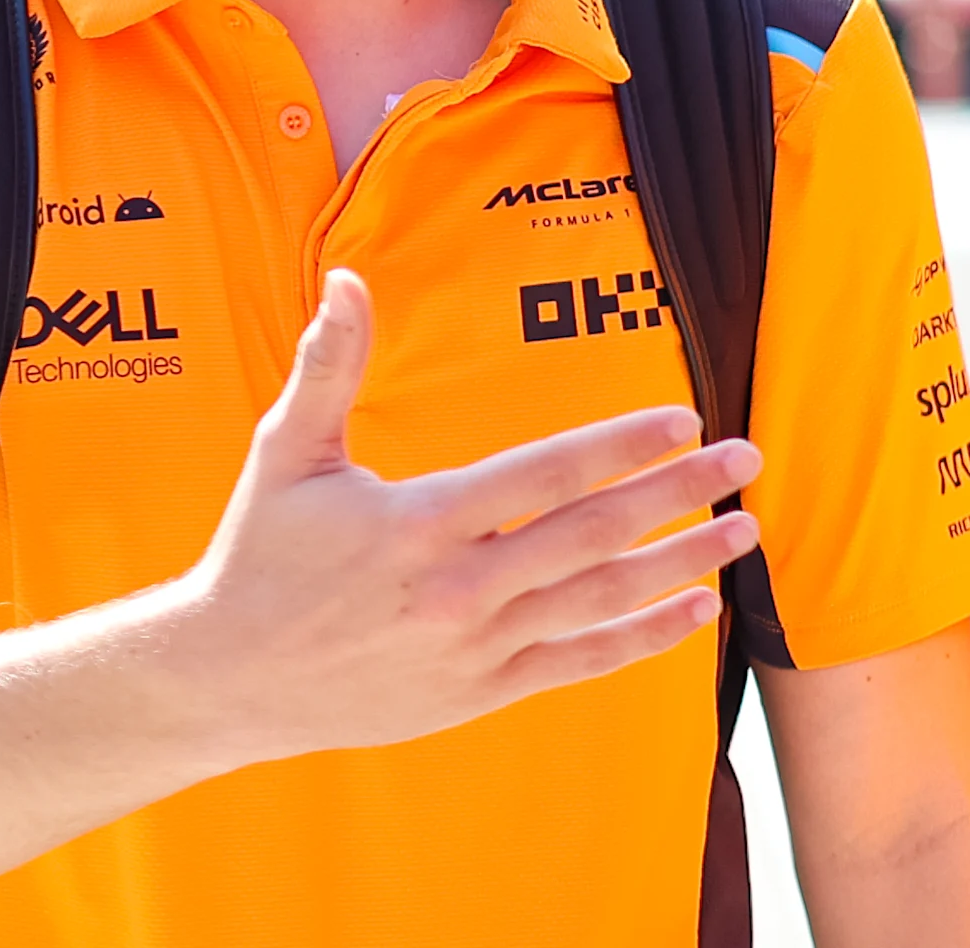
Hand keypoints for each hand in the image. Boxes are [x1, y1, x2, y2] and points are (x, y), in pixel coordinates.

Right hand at [167, 269, 760, 766]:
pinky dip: (643, 637)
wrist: (223, 680)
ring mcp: (474, 646)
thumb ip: (329, 366)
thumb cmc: (260, 555)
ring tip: (742, 531)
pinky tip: (697, 609)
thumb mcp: (286, 454)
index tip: (684, 418)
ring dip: (681, 564)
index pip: (544, 475)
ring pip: (599, 600)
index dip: (621, 445)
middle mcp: (458, 588)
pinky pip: (578, 662)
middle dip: (679, 494)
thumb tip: (347, 280)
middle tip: (746, 460)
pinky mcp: (479, 690)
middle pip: (592, 534)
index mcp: (420, 522)